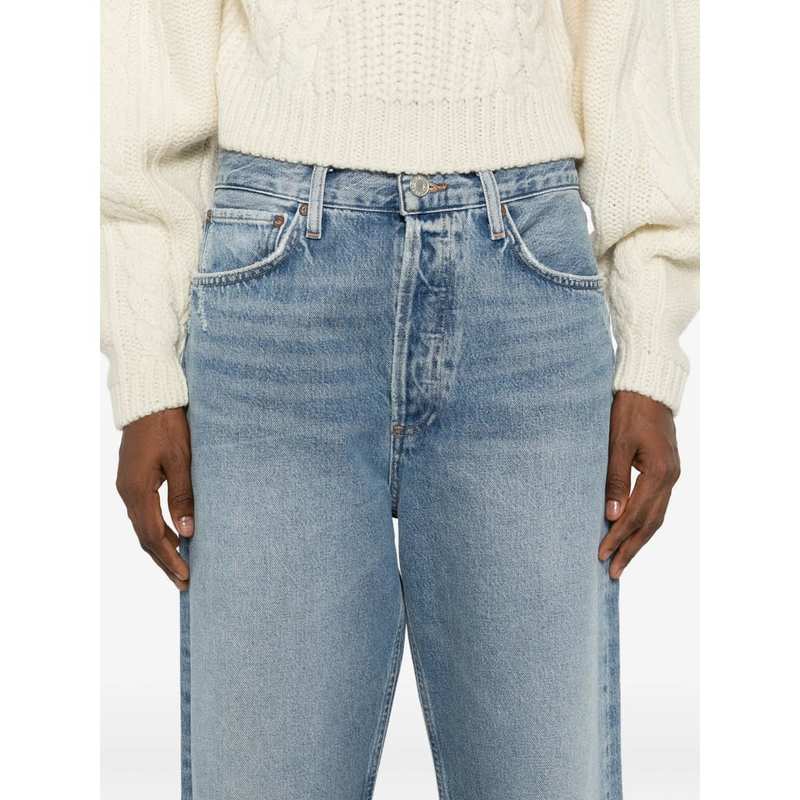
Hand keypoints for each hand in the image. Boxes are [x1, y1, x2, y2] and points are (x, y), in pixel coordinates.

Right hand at [116, 408, 193, 589]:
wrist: (148, 398)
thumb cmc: (168, 425)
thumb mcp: (181, 459)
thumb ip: (183, 495)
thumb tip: (187, 532)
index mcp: (137, 490)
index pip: (153, 535)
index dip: (170, 558)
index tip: (186, 576)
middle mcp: (127, 492)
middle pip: (145, 537)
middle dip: (165, 561)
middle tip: (185, 582)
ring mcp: (128, 486)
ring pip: (144, 527)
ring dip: (162, 548)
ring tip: (180, 567)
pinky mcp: (133, 480)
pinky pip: (144, 514)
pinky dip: (158, 530)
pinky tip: (173, 537)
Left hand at [599, 391, 680, 578]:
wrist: (649, 388)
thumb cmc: (629, 411)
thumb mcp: (617, 443)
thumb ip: (614, 479)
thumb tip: (611, 515)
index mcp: (660, 472)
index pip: (636, 515)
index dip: (618, 537)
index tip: (601, 555)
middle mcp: (671, 478)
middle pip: (650, 524)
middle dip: (630, 549)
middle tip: (613, 572)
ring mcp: (672, 476)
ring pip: (656, 517)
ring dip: (638, 540)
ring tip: (622, 560)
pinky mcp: (666, 472)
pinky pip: (657, 505)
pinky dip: (644, 523)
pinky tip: (632, 533)